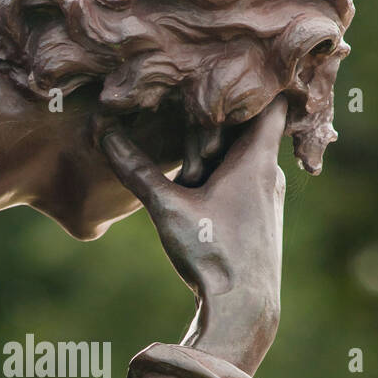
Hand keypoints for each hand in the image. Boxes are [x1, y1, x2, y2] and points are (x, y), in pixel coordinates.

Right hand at [96, 99, 286, 374]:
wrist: (244, 310)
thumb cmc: (213, 254)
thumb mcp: (167, 208)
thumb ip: (136, 170)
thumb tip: (104, 132)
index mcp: (256, 159)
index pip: (273, 99)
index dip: (256, 79)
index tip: (229, 67)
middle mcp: (270, 174)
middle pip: (253, 125)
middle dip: (222, 117)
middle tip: (190, 108)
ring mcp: (269, 198)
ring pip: (247, 155)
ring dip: (220, 150)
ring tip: (190, 150)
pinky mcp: (261, 219)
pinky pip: (245, 180)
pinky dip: (223, 173)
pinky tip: (198, 184)